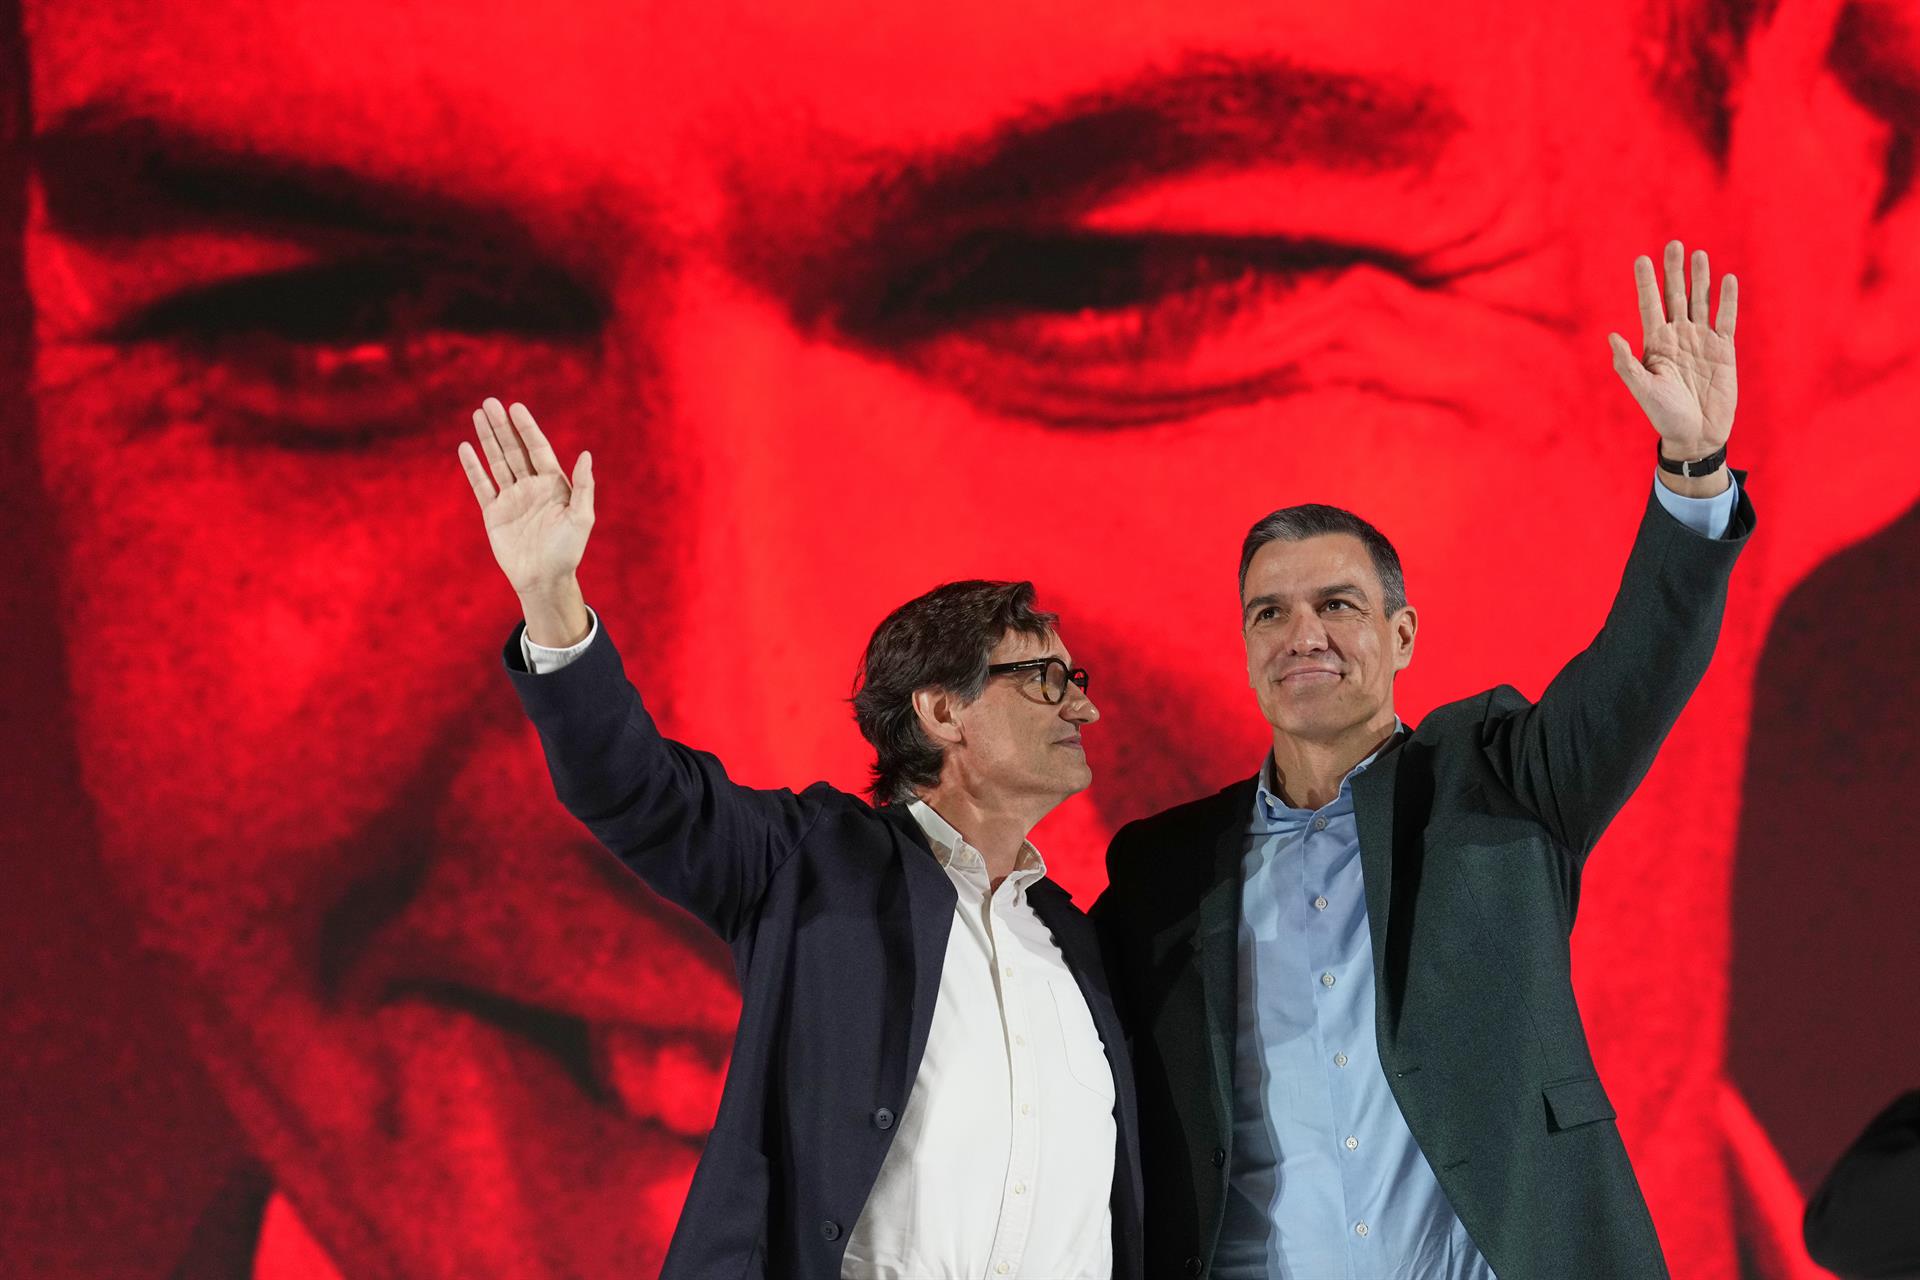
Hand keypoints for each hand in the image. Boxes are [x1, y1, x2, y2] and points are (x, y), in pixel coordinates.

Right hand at [457, 398, 594, 601]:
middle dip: (502, 427)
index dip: (527, 428)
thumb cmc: (568, 550)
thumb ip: (584, 486)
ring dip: (487, 439)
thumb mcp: (582, 518)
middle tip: (490, 403)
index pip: (537, 448)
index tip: (515, 407)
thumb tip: (586, 454)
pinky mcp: (494, 513)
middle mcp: (531, 486)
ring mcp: (511, 498)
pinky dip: (473, 468)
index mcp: (554, 484)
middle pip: (514, 450)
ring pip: (497, 462)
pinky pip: (481, 485)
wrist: (544, 579)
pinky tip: (466, 448)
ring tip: (478, 414)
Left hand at [1608, 240, 1737, 459]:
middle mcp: (1678, 337)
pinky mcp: (1724, 349)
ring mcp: (1701, 340)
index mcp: (1655, 344)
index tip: (1641, 258)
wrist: (1696, 434)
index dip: (1646, 282)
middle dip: (1674, 271)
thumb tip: (1612, 336)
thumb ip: (1627, 364)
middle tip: (1673, 244)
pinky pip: (1726, 319)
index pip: (1650, 305)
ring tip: (1699, 255)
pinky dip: (1728, 300)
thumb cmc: (1664, 415)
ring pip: (1701, 302)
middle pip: (1676, 296)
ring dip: (1700, 279)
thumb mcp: (1643, 389)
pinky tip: (1728, 279)